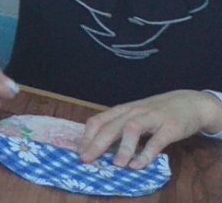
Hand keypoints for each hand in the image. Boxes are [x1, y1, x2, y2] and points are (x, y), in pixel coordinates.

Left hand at [79, 90, 221, 168]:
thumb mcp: (134, 115)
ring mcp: (152, 118)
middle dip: (96, 144)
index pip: (99, 121)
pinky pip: (156, 141)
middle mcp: (134, 112)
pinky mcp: (169, 128)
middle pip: (111, 126)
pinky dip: (146, 154)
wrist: (189, 103)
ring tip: (116, 164)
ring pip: (132, 130)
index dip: (87, 137)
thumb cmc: (157, 112)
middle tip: (87, 159)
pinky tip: (138, 165)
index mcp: (123, 110)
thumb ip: (119, 127)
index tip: (79, 152)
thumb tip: (98, 145)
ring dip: (123, 148)